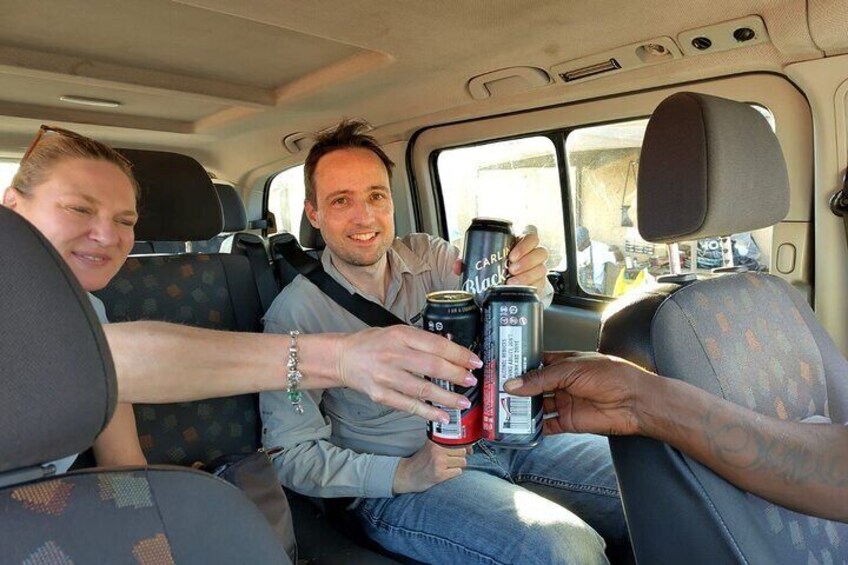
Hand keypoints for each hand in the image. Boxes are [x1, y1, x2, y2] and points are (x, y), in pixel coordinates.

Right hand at [337, 326, 481, 423]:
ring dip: (447, 398)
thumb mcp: (397, 332)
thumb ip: (421, 341)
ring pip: (423, 390)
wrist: (343, 357)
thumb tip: (453, 352)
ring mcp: (386, 377)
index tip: (475, 362)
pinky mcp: (380, 395)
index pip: (436, 345)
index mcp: (401, 335)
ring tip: (463, 402)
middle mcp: (393, 355)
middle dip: (456, 375)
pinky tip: (443, 416)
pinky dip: (428, 413)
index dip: (459, 354)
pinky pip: (409, 406)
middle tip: (471, 381)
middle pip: (432, 367)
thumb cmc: (373, 343)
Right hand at [393, 440, 470, 493]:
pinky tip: (445, 473)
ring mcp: (438, 462)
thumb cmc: (422, 461)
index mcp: (435, 440)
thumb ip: (447, 443)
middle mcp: (437, 449)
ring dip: (457, 465)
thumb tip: (470, 448)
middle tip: (450, 460)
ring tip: (446, 466)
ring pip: (462, 462)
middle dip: (459, 457)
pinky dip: (454, 473)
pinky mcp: (440, 474)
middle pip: (462, 451)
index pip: (458, 439)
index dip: (464, 445)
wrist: (407, 474)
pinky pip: (458, 472)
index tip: (466, 449)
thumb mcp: (431, 446)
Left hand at [452, 230, 548, 294]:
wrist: (504, 282)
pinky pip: (540, 284)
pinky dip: (529, 286)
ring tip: (512, 281)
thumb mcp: (484, 259)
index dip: (526, 244)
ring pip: (541, 268)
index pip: (532, 236)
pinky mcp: (538, 283)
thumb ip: (470, 259)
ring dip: (527, 275)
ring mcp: (537, 269)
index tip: (512, 255)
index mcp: (522, 243)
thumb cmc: (497, 265)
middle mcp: (533, 254)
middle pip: (540, 252)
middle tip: (511, 269)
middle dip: (526, 261)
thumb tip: (458, 264)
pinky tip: (518, 289)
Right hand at [504, 351, 653, 435]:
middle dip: (515, 390)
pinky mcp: (568, 422)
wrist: (635, 402)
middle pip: (532, 386)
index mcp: (564, 363)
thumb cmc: (611, 376)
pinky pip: (546, 426)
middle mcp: (562, 382)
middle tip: (494, 392)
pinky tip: (519, 427)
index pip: (535, 364)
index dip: (518, 367)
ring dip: (521, 409)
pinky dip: (533, 428)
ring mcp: (564, 402)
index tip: (499, 370)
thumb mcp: (571, 369)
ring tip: (501, 410)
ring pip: (537, 406)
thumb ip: (540, 378)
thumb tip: (513, 384)